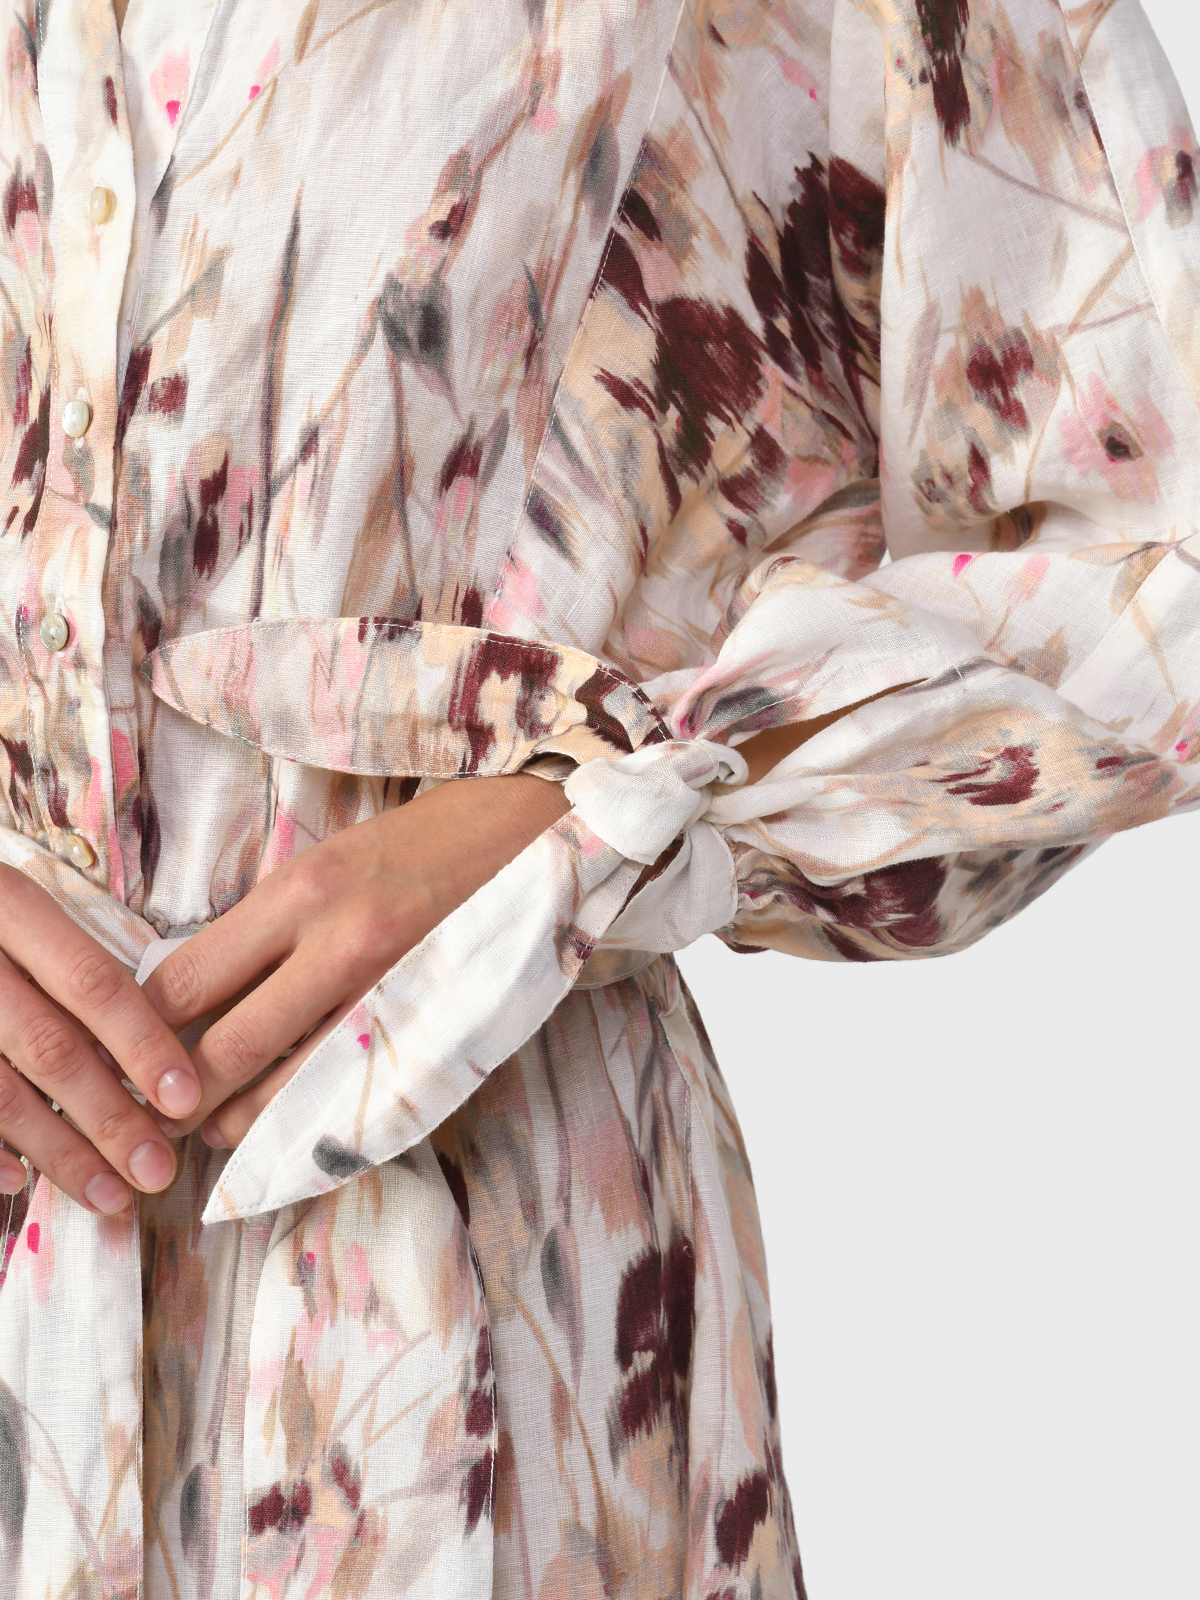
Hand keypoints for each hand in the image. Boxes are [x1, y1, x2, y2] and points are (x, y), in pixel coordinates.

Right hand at [0, 868, 201, 1211]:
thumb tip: (151, 1053)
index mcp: (7, 902)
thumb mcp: (16, 913)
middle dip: (110, 1118)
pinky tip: (17, 1182)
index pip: (92, 982)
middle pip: (50, 1046)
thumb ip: (71, 967)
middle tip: (157, 1170)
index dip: (144, 1044)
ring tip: (108, 1195)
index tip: (186, 1099)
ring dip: (59, 1152)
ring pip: (0, 1092)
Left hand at [142, 773, 569, 1149]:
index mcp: (300, 892)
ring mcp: (389, 995)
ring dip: (231, 1120)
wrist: (528, 838)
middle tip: (143, 1119)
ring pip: (282, 1087)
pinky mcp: (427, 1029)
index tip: (113, 1054)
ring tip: (205, 1130)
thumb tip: (186, 990)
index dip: (138, 1031)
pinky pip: (345, 1092)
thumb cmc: (419, 846)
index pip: (186, 980)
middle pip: (223, 1048)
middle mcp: (339, 944)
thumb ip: (261, 927)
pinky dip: (298, 1119)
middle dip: (172, 1096)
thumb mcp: (324, 863)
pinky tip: (274, 1127)